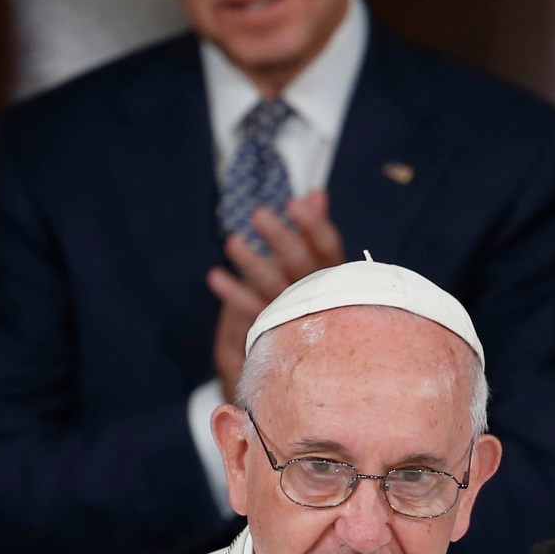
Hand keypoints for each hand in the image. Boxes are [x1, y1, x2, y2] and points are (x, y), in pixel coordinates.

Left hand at [208, 190, 345, 399]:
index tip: (294, 202)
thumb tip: (317, 191)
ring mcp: (299, 317)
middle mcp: (322, 296)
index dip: (313, 225)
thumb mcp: (320, 260)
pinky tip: (216, 277)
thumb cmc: (322, 296)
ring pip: (276, 288)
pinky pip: (255, 313)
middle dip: (281, 238)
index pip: (328, 248)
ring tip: (232, 242)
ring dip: (252, 263)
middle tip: (258, 214)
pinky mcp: (278, 334)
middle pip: (302, 265)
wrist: (324, 361)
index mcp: (338, 276)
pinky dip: (234, 295)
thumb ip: (315, 227)